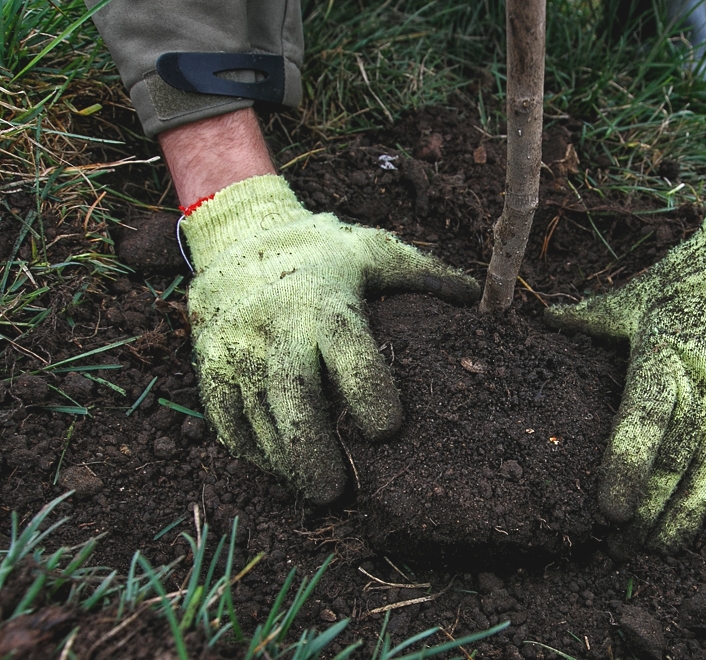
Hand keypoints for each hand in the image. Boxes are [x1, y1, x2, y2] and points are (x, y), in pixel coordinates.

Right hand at [182, 175, 478, 503]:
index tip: (389, 428)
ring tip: (317, 490)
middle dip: (312, 450)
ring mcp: (236, 352)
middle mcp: (274, 329)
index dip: (368, 390)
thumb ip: (420, 273)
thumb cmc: (319, 252)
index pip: (346, 350)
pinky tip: (281, 468)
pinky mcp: (209, 368)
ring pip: (259, 418)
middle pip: (292, 399)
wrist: (235, 237)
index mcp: (321, 301)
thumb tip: (472, 297)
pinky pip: (228, 421)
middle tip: (336, 491)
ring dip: (286, 460)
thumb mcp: (371, 249)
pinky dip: (253, 451)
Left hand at [545, 207, 705, 552]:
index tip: (609, 512)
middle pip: (675, 459)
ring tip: (660, 548)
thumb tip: (548, 320)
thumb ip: (594, 318)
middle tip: (623, 545)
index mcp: (664, 353)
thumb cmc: (694, 278)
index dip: (626, 470)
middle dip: (648, 508)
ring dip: (687, 516)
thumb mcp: (640, 296)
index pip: (643, 422)